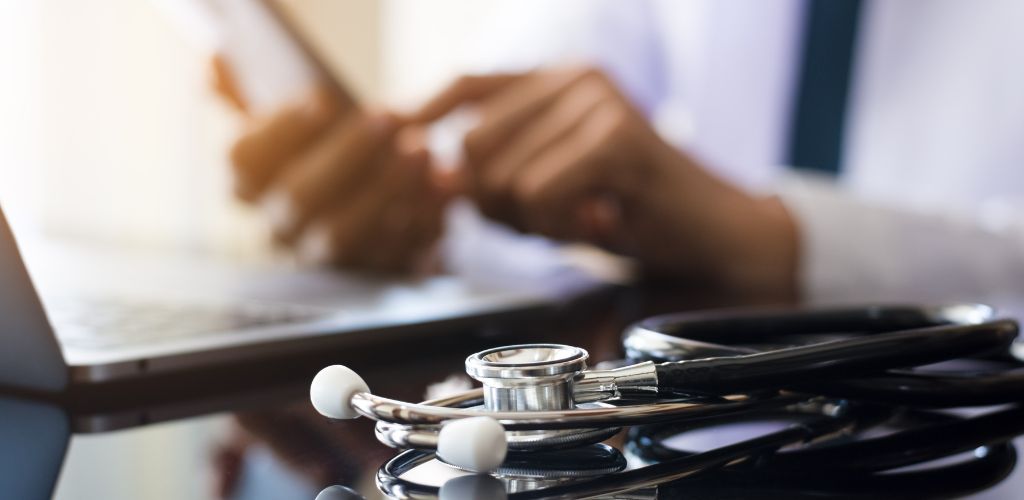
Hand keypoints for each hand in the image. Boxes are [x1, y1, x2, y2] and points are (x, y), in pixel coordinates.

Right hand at [211, 57, 447, 272]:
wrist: (381, 196)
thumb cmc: (329, 148)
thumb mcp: (291, 119)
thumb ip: (247, 93)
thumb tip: (214, 62)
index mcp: (249, 182)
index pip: (247, 160)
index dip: (283, 130)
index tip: (324, 100)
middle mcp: (279, 224)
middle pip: (302, 197)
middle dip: (346, 155)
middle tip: (388, 118)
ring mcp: (325, 255)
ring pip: (348, 232)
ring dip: (387, 189)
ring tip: (424, 149)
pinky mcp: (374, 271)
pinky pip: (397, 252)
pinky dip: (425, 216)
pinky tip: (447, 184)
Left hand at [414, 67, 798, 297]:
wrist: (708, 232)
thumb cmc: (624, 210)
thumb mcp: (547, 188)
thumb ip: (492, 174)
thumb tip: (432, 178)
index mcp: (557, 79)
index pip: (468, 83)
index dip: (422, 112)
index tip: (388, 137)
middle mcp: (575, 75)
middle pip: (472, 142)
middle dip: (492, 202)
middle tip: (544, 219)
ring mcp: (597, 100)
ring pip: (502, 176)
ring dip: (532, 221)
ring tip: (580, 218)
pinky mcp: (615, 135)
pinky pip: (538, 194)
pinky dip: (557, 227)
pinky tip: (596, 222)